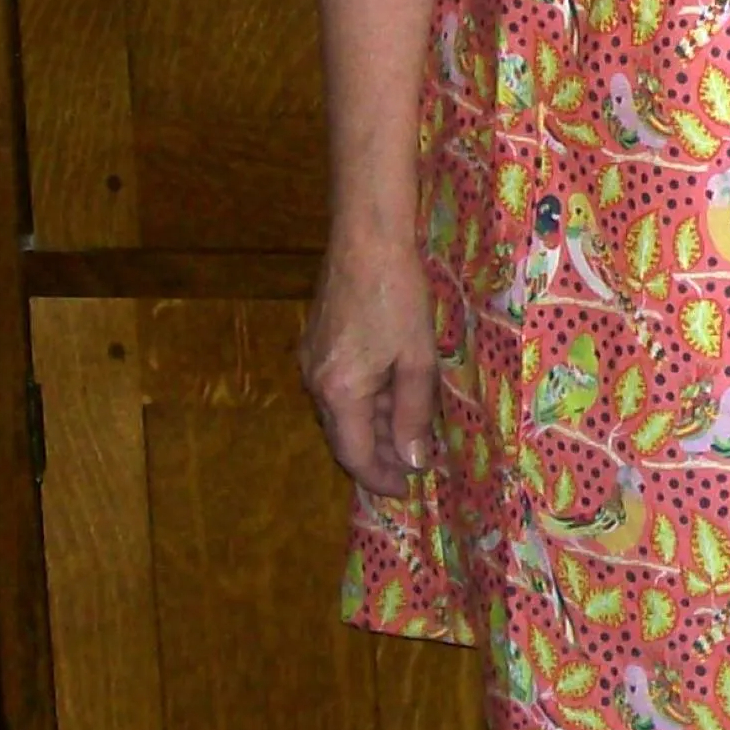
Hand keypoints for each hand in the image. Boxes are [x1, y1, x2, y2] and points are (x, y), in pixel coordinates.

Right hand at [299, 234, 439, 497]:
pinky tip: (393, 396)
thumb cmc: (397, 296)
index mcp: (339, 392)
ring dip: (374, 426)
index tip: (405, 491)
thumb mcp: (417, 358)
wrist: (366, 239)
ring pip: (343, 411)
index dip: (379, 478)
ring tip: (410, 433)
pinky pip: (340, 387)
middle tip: (413, 466)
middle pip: (345, 436)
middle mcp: (316, 382)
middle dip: (379, 455)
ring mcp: (312, 361)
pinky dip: (366, 401)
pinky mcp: (317, 341)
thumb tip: (412, 461)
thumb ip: (414, 413)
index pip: (355, 455)